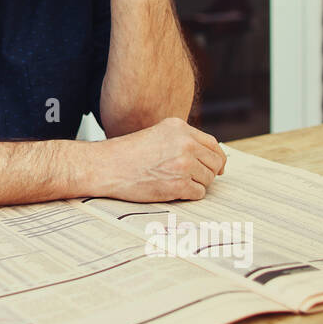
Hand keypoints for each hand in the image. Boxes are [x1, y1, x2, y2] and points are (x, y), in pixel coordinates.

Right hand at [86, 118, 226, 201]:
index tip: (216, 167)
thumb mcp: (157, 134)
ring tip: (174, 183)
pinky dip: (188, 195)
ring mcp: (183, 164)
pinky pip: (198, 193)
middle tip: (193, 179)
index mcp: (179, 128)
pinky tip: (171, 190)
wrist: (105, 166)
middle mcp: (184, 143)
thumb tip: (208, 156)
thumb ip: (181, 140)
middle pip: (214, 162)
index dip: (216, 158)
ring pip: (208, 179)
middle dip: (207, 173)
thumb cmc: (126, 154)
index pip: (213, 144)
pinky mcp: (178, 184)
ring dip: (195, 185)